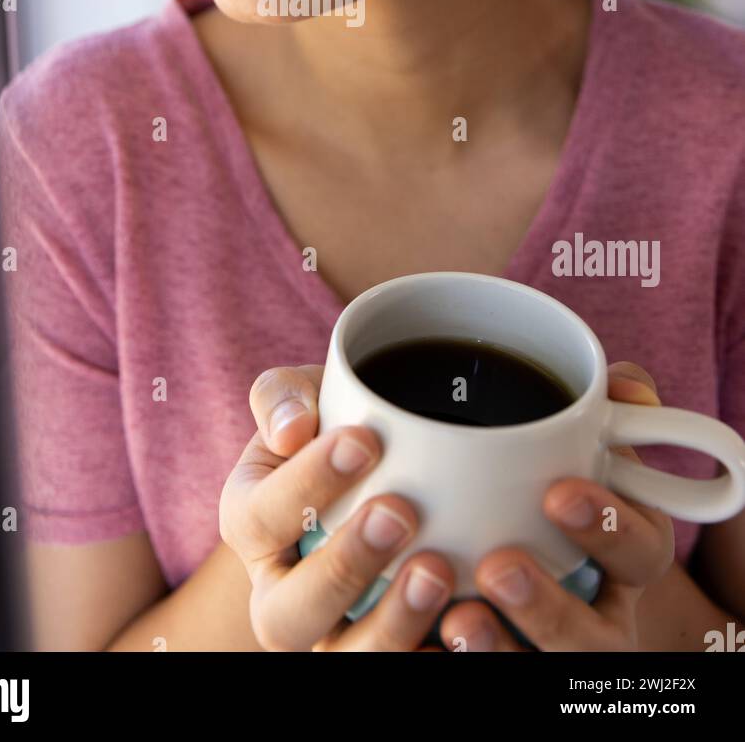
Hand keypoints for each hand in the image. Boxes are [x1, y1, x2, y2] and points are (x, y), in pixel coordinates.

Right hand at [219, 364, 458, 650]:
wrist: (380, 471)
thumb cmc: (335, 426)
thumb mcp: (301, 397)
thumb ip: (280, 396)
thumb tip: (292, 429)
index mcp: (250, 524)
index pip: (260, 515)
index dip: (307, 482)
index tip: (365, 440)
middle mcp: (279, 594)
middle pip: (285, 614)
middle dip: (341, 567)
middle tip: (399, 512)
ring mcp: (330, 634)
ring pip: (341, 658)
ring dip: (389, 624)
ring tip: (439, 571)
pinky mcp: (379, 648)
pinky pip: (396, 667)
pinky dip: (427, 654)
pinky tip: (462, 626)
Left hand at [436, 361, 676, 651]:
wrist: (506, 567)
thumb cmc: (540, 488)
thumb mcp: (578, 452)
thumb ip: (594, 412)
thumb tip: (616, 384)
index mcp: (620, 557)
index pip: (639, 552)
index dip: (608, 528)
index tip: (559, 492)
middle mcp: (592, 619)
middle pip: (592, 639)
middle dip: (549, 608)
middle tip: (498, 565)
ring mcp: (542, 652)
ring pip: (535, 669)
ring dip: (498, 650)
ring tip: (458, 616)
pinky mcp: (491, 665)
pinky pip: (477, 680)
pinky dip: (451, 667)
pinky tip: (425, 646)